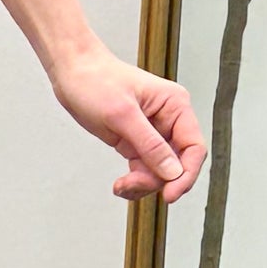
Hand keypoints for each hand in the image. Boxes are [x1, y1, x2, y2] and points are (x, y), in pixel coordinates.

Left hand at [51, 44, 207, 201]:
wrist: (72, 73)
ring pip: (160, 171)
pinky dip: (135, 181)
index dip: (186, 174)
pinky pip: (145, 170)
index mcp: (175, 106)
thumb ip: (150, 145)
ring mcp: (153, 133)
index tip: (170, 194)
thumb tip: (173, 172)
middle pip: (178, 164)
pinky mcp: (136, 142)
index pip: (194, 147)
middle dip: (157, 180)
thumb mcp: (122, 114)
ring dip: (143, 184)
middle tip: (132, 185)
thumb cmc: (96, 81)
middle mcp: (169, 120)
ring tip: (121, 186)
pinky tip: (120, 185)